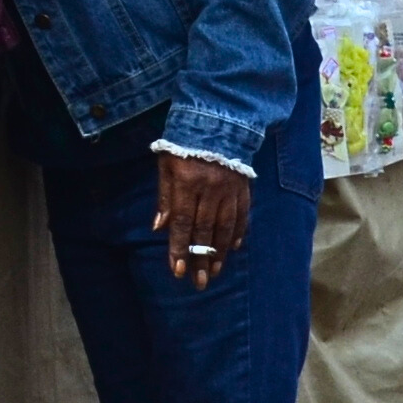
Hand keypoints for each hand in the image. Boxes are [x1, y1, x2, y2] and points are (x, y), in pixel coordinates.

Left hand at [152, 148, 250, 287]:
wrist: (217, 120)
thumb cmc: (183, 144)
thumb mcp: (166, 165)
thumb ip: (164, 196)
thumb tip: (159, 227)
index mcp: (187, 182)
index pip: (182, 222)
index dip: (179, 248)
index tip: (178, 271)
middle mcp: (210, 188)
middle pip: (204, 229)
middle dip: (201, 258)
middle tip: (199, 281)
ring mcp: (230, 189)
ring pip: (225, 226)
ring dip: (220, 252)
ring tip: (215, 271)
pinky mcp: (244, 187)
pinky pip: (242, 214)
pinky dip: (238, 232)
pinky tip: (233, 248)